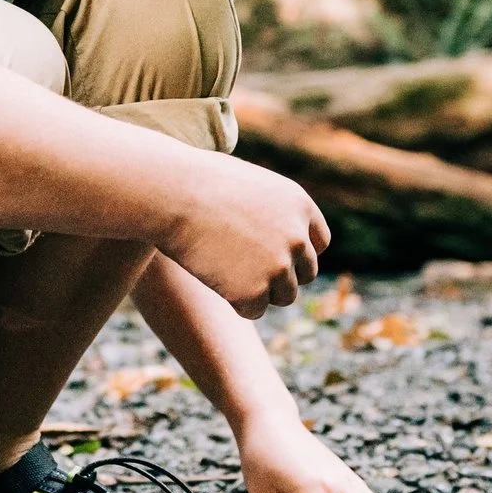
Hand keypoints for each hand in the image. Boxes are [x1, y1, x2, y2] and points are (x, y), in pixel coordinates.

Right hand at [159, 158, 329, 316]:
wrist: (172, 196)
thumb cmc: (198, 182)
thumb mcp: (248, 185)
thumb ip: (271, 209)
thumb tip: (271, 230)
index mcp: (299, 206)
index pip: (318, 244)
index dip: (297, 253)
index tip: (275, 256)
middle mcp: (297, 238)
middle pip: (305, 274)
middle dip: (281, 275)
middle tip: (247, 270)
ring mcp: (278, 267)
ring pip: (283, 296)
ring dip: (260, 291)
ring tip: (226, 272)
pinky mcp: (254, 292)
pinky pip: (254, 310)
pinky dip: (236, 302)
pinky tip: (214, 280)